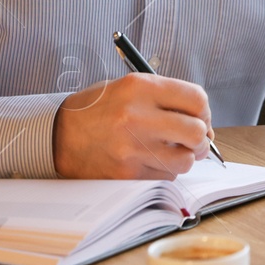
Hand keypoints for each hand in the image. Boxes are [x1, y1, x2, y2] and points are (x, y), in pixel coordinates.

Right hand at [53, 74, 214, 178]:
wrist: (59, 135)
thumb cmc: (98, 110)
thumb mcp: (129, 88)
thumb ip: (166, 99)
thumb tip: (203, 122)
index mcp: (139, 88)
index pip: (196, 99)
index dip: (204, 111)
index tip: (200, 117)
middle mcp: (137, 117)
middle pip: (196, 132)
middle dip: (200, 138)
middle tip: (193, 139)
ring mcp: (132, 148)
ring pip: (185, 160)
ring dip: (183, 157)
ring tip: (168, 150)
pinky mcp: (127, 174)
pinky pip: (165, 177)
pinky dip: (164, 171)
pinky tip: (148, 160)